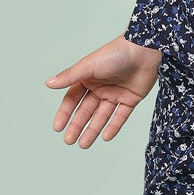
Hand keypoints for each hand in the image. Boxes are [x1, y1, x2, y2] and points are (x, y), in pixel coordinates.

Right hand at [44, 36, 160, 147]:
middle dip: (77, 125)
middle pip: (86, 110)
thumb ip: (70, 76)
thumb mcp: (89, 66)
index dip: (65, 113)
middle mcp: (101, 87)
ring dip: (92, 130)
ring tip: (84, 144)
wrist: (145, 50)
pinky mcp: (131, 98)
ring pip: (102, 116)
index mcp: (88, 78)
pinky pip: (121, 116)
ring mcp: (116, 93)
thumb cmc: (116, 53)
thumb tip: (48, 83)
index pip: (73, 99)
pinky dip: (113, 126)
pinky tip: (105, 137)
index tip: (58, 127)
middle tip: (69, 141)